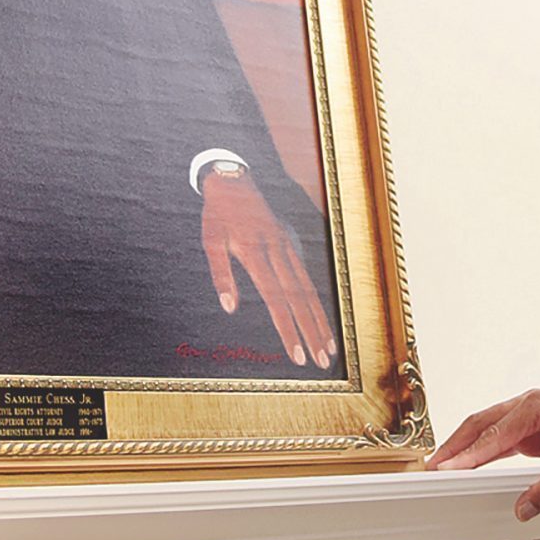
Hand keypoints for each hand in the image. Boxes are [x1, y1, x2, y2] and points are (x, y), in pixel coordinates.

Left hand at [200, 170, 335, 368]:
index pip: (276, 301)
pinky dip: (315, 300)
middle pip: (299, 300)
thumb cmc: (217, 215)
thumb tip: (229, 307)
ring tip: (329, 347)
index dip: (288, 329)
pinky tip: (320, 317)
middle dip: (312, 332)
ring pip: (308, 289)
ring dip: (319, 320)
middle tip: (321, 360)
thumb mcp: (211, 242)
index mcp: (256, 254)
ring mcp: (287, 247)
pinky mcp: (290, 243)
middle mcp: (277, 252)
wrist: (233, 180)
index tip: (297, 354)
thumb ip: (221, 275)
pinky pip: (306, 276)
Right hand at [426, 390, 539, 521]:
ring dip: (465, 447)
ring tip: (442, 465)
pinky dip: (482, 452)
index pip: (493, 435)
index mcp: (537, 407)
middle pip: (481, 424)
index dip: (468, 455)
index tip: (446, 469)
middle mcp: (529, 406)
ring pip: (487, 429)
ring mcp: (530, 416)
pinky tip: (469, 464)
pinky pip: (500, 440)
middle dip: (455, 445)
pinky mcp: (533, 430)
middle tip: (431, 465)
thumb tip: (523, 509)